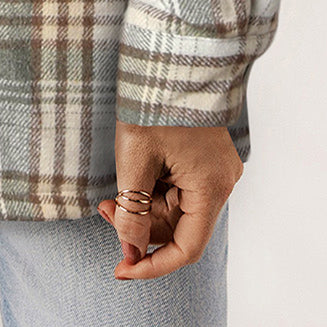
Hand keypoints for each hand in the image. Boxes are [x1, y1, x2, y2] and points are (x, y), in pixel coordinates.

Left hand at [96, 120, 242, 280]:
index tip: (120, 270)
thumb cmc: (152, 104)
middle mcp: (222, 182)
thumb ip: (131, 211)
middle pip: (179, 228)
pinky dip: (154, 190)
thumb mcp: (134, 160)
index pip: (186, 248)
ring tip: (112, 193)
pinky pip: (180, 189)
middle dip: (139, 226)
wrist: (169, 56)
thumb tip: (130, 253)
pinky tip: (133, 177)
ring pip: (177, 209)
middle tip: (104, 208)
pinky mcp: (206, 158)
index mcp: (212, 187)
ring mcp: (216, 170)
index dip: (152, 265)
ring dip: (143, 207)